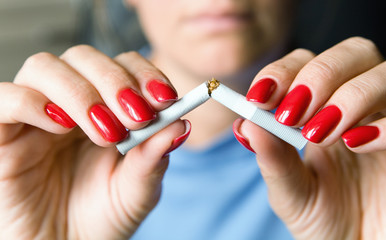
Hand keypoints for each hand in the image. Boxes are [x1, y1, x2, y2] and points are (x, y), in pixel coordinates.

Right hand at [0, 46, 188, 238]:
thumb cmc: (103, 218)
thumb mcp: (137, 190)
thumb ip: (155, 157)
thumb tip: (182, 124)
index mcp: (107, 108)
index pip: (123, 65)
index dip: (144, 74)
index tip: (165, 99)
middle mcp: (71, 104)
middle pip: (84, 57)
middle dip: (115, 82)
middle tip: (136, 118)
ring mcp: (35, 116)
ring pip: (45, 67)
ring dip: (82, 93)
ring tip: (105, 132)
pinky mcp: (3, 136)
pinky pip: (5, 98)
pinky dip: (33, 103)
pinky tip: (61, 126)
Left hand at [235, 37, 385, 238]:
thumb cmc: (326, 221)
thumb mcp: (291, 192)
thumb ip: (272, 159)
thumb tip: (246, 123)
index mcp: (324, 108)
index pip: (308, 63)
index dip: (284, 72)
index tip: (259, 97)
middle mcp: (363, 106)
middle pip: (355, 52)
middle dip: (320, 74)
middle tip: (293, 113)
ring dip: (352, 95)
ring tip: (321, 133)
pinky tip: (357, 145)